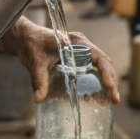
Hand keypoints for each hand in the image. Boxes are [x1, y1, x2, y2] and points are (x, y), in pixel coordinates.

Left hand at [0, 18, 119, 103]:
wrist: (24, 38)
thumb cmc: (31, 45)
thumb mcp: (35, 63)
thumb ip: (38, 80)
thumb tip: (39, 99)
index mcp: (77, 42)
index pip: (99, 56)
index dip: (107, 71)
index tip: (110, 86)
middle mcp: (83, 46)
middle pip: (105, 63)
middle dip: (112, 81)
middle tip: (115, 99)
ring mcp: (81, 52)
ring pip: (101, 66)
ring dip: (108, 81)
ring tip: (112, 100)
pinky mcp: (77, 59)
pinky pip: (93, 69)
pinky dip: (99, 80)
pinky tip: (99, 95)